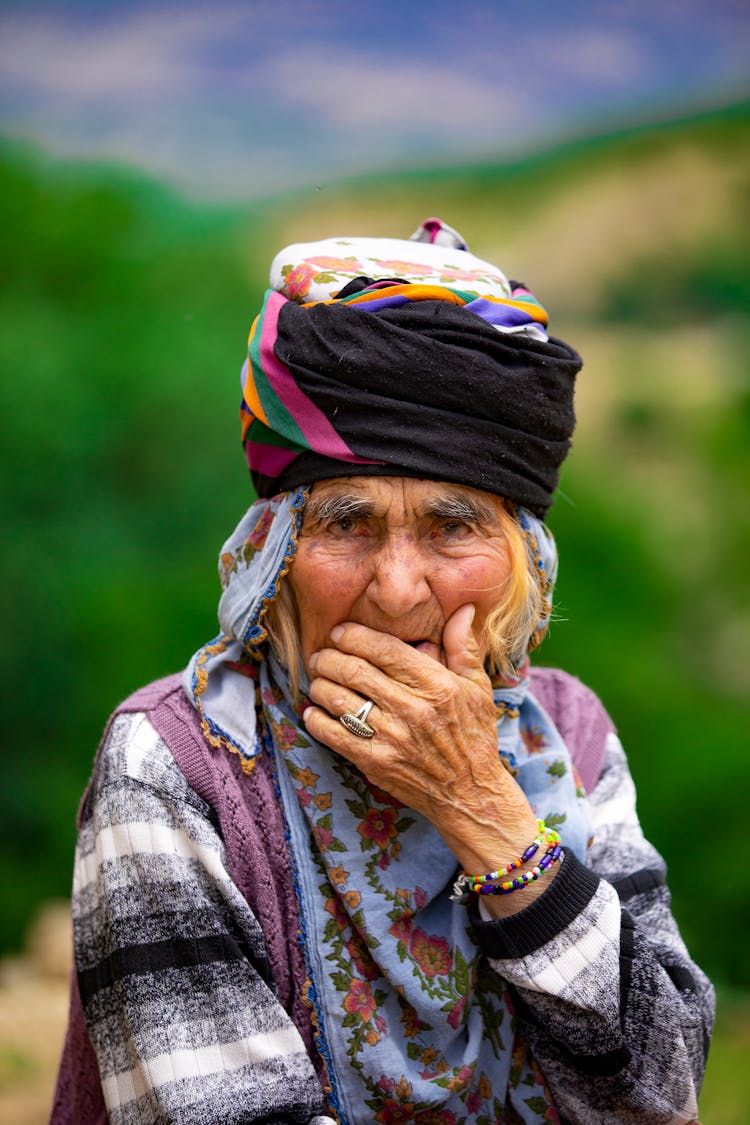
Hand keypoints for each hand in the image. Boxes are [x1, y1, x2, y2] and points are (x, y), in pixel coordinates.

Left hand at [302, 604, 542, 900]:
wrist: (471, 794)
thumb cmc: (474, 736)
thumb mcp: (478, 687)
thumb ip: (463, 646)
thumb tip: (463, 607)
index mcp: (436, 684)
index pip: (384, 649)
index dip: (353, 636)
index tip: (339, 633)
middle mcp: (413, 709)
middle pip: (354, 670)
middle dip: (328, 657)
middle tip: (320, 655)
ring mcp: (392, 737)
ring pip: (339, 699)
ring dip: (319, 685)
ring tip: (317, 680)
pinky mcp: (375, 762)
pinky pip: (333, 734)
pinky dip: (316, 719)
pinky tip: (313, 711)